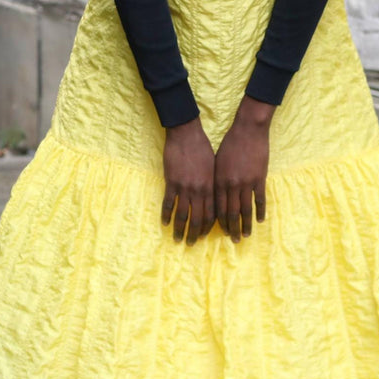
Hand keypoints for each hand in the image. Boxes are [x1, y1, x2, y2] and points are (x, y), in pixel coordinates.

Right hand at [162, 117, 215, 244]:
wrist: (186, 134)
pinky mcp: (171, 182)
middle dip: (195, 234)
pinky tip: (164, 223)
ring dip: (180, 230)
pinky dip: (166, 215)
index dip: (208, 227)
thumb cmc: (202, 148)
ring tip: (178, 240)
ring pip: (183, 215)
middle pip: (198, 218)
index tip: (205, 235)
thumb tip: (212, 198)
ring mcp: (185, 187)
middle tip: (191, 244)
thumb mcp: (213, 166)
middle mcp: (199, 190)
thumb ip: (212, 184)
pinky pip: (168, 203)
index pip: (212, 213)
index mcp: (211, 187)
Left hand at [213, 95, 274, 241]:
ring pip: (245, 210)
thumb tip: (216, 197)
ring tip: (246, 235)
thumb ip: (217, 180)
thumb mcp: (217, 162)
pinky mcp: (259, 178)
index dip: (219, 222)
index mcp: (219, 181)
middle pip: (231, 213)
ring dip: (246, 225)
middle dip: (232, 229)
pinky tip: (260, 220)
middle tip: (234, 241)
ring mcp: (246, 182)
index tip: (220, 232)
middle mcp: (231, 185)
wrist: (248, 130)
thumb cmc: (230, 144)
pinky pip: (260, 200)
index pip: (217, 208)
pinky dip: (260, 211)